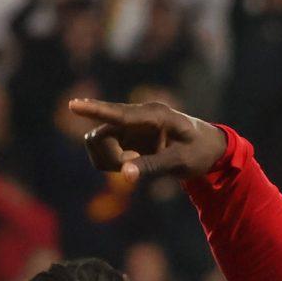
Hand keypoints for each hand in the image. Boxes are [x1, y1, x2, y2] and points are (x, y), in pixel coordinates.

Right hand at [68, 97, 229, 181]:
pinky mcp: (125, 135)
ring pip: (98, 142)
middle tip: (132, 168)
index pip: (119, 114)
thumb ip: (152, 167)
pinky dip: (111, 162)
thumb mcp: (180, 162)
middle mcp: (137, 116)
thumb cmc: (199, 151)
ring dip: (108, 160)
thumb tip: (125, 175)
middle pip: (101, 134)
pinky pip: (103, 150)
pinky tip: (132, 163)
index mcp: (155, 116)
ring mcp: (129, 125)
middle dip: (108, 157)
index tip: (73, 105)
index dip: (95, 110)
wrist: (208, 147)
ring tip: (136, 165)